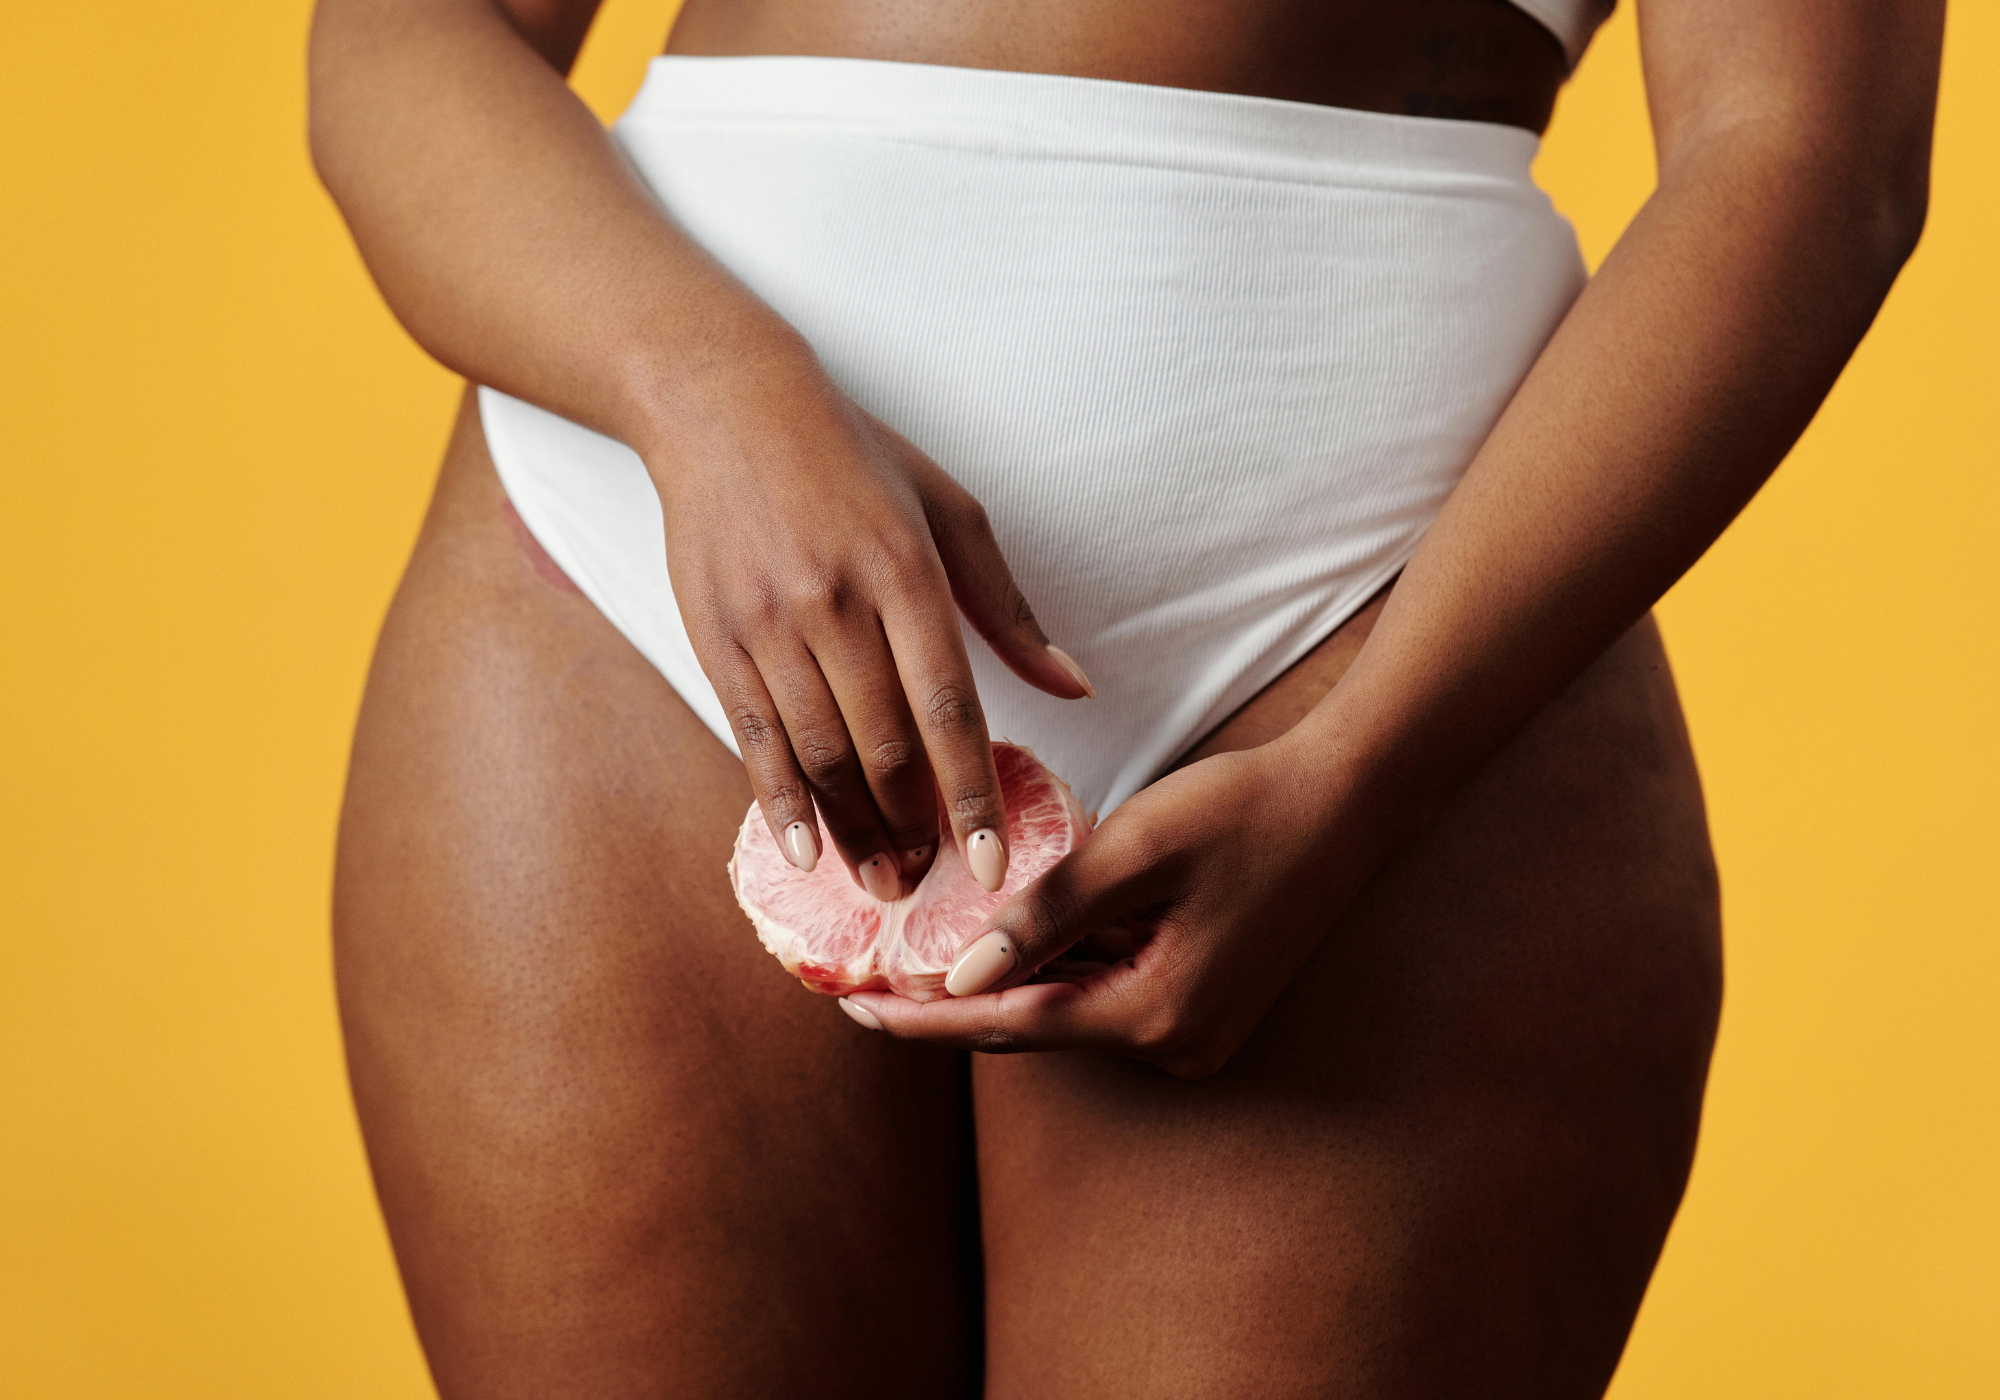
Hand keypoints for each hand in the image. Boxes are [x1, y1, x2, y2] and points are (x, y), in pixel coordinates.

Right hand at [646, 344, 1092, 898]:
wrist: (725, 403)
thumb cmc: (854, 457)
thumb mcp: (947, 511)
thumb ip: (1008, 608)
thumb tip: (1075, 686)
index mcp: (905, 571)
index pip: (948, 707)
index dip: (972, 795)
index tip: (995, 862)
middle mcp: (836, 603)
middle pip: (882, 745)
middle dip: (913, 827)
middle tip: (934, 882)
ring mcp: (769, 624)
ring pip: (819, 753)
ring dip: (854, 828)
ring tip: (884, 878)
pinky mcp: (716, 637)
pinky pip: (754, 737)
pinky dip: (781, 802)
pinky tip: (806, 850)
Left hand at [841, 735, 1386, 1077]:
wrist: (1348, 801)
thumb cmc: (1245, 809)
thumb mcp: (1136, 849)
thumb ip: (1048, 913)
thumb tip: (959, 979)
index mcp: (1159, 1013)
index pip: (1013, 1025)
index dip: (925, 1020)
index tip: (852, 1011)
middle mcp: (1177, 1043)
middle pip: (1037, 1027)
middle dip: (952, 1004)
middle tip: (866, 982)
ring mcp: (1196, 1030)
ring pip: (1070, 1011)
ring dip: (1004, 984)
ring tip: (915, 958)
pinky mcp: (1204, 1004)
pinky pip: (1107, 994)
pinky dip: (1057, 969)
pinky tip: (1004, 939)